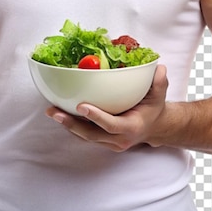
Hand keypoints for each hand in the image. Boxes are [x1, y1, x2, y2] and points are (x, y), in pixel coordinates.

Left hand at [46, 65, 168, 151]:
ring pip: (85, 136)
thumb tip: (159, 68)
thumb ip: (159, 82)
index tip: (81, 106)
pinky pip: (84, 134)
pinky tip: (59, 112)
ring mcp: (109, 142)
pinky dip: (71, 124)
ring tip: (51, 111)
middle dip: (71, 123)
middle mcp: (118, 139)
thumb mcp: (160, 95)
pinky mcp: (102, 140)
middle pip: (91, 134)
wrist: (154, 127)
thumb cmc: (154, 108)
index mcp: (131, 127)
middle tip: (55, 111)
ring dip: (67, 124)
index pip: (111, 125)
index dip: (96, 117)